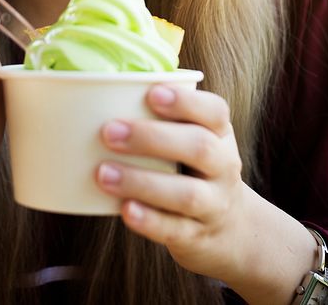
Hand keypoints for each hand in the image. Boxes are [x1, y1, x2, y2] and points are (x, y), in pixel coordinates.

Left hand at [96, 85, 248, 279]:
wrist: (230, 230)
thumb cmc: (193, 171)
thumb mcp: (191, 140)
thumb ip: (160, 119)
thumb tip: (97, 90)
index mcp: (219, 135)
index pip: (215, 112)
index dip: (186, 101)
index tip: (151, 93)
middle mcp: (223, 167)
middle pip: (200, 148)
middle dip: (152, 138)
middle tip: (109, 132)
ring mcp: (214, 205)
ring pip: (187, 194)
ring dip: (142, 182)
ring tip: (103, 173)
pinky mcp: (197, 236)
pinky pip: (175, 229)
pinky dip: (149, 220)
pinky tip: (125, 209)